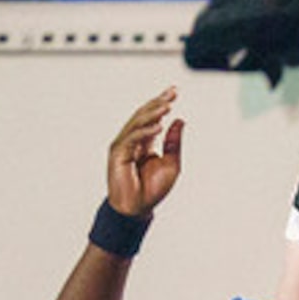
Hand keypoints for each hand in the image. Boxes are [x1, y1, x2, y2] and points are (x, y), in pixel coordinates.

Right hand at [106, 89, 184, 218]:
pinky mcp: (118, 153)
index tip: (175, 91)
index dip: (163, 103)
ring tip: (167, 106)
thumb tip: (180, 120)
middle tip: (172, 92)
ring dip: (152, 113)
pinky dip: (145, 131)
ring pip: (137, 123)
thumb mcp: (171, 163)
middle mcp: (133, 139)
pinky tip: (158, 126)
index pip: (154, 117)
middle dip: (158, 102)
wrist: (137, 208)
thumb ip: (173, 142)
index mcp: (145, 141)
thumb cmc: (153, 189)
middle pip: (145, 115)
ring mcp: (124, 145)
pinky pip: (132, 138)